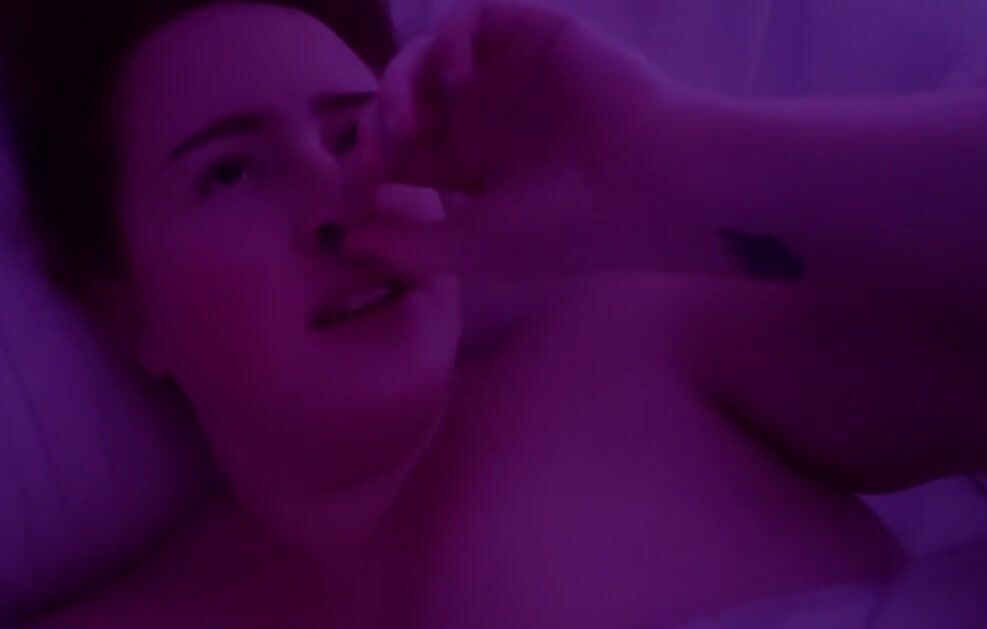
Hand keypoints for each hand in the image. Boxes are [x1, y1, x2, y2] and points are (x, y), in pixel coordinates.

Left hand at [348, 0, 695, 276]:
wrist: (647, 186)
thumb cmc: (567, 227)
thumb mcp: (473, 247)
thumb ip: (406, 245)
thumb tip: (339, 239)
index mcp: (466, 164)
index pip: (393, 154)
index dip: (362, 170)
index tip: (350, 200)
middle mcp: (479, 114)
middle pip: (397, 103)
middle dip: (371, 131)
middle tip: (373, 160)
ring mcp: (501, 72)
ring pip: (421, 57)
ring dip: (397, 86)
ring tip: (405, 124)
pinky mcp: (528, 32)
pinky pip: (468, 16)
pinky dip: (448, 38)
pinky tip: (454, 79)